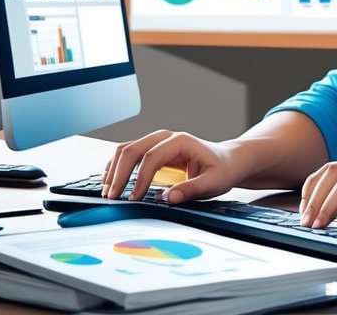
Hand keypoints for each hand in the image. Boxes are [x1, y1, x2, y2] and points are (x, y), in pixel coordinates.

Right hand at [102, 130, 246, 203]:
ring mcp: (157, 142)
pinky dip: (117, 168)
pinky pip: (129, 154)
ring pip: (126, 149)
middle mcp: (165, 137)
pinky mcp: (152, 150)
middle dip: (119, 174)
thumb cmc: (222, 170)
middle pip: (133, 149)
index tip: (135, 198)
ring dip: (114, 170)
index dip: (140, 178)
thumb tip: (169, 199)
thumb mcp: (213, 183)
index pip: (152, 156)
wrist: (227, 161)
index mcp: (181, 141)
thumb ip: (192, 189)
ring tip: (108, 192)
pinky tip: (112, 183)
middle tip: (113, 196)